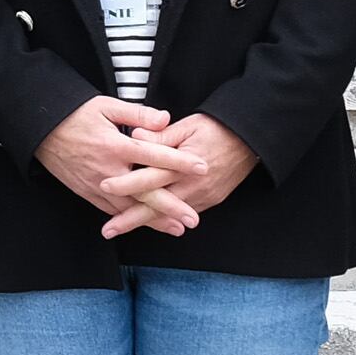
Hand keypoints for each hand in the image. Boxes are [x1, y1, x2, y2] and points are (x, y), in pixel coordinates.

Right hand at [36, 93, 196, 236]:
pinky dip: (129, 218)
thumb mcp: (105, 106)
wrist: (41, 131)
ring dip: (153, 220)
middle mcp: (108, 170)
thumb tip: (164, 119)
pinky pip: (110, 210)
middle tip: (193, 219)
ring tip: (176, 229)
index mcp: (115, 146)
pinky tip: (144, 224)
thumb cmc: (74, 115)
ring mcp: (96, 184)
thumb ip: (137, 114)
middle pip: (145, 192)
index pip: (155, 156)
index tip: (202, 167)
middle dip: (171, 207)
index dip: (180, 162)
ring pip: (130, 207)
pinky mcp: (86, 192)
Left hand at [105, 116, 258, 236]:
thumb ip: (161, 135)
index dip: (126, 183)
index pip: (150, 176)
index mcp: (184, 163)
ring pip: (168, 214)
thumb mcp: (187, 126)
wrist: (250, 140)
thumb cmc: (218, 129)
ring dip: (146, 223)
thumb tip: (136, 135)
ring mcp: (202, 196)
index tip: (105, 186)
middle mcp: (193, 184)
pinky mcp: (210, 201)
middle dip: (130, 219)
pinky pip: (183, 212)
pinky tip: (149, 222)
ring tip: (122, 228)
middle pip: (156, 205)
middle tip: (108, 229)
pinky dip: (165, 219)